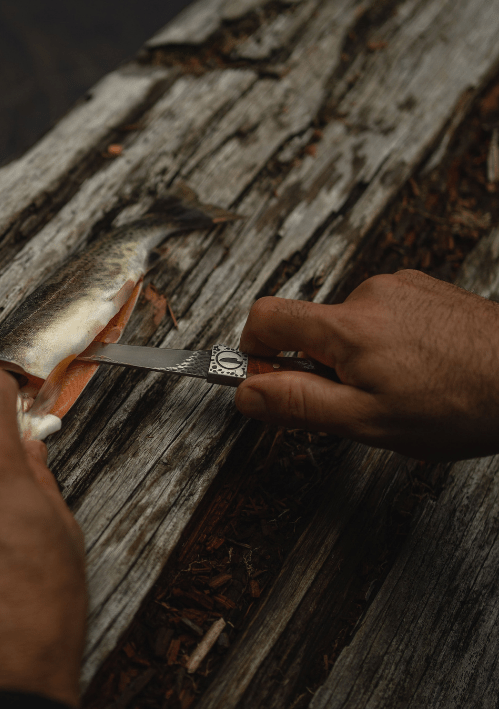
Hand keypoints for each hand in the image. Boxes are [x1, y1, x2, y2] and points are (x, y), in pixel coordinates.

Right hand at [235, 270, 498, 459]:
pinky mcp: (422, 289)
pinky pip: (378, 316)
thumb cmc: (461, 403)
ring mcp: (399, 287)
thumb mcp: (368, 421)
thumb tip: (247, 393)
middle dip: (315, 364)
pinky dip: (382, 343)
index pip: (265, 318)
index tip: (267, 378)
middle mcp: (370, 295)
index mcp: (348, 327)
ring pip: (345, 325)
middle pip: (307, 324)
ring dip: (353, 356)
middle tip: (351, 401)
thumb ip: (298, 404)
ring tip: (397, 388)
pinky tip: (415, 369)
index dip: (253, 350)